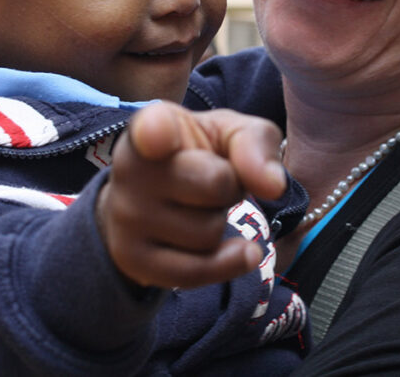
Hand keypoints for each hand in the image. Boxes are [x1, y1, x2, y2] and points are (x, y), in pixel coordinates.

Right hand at [97, 101, 285, 289]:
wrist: (149, 195)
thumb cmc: (197, 155)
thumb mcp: (230, 134)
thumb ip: (255, 143)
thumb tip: (274, 185)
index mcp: (154, 125)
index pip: (154, 129)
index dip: (157, 132)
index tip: (158, 135)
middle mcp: (129, 168)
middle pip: (215, 183)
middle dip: (229, 186)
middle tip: (212, 180)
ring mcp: (125, 216)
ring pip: (208, 232)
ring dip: (219, 222)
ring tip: (199, 208)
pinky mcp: (131, 258)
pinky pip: (194, 273)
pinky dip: (226, 264)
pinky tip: (238, 251)